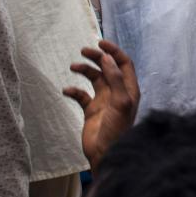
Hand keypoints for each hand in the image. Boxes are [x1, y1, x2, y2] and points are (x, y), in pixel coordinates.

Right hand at [63, 40, 139, 172]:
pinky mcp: (92, 110)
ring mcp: (104, 100)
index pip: (124, 63)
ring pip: (94, 78)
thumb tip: (107, 58)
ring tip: (73, 66)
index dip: (114, 51)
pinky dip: (74, 90)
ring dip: (85, 70)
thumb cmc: (117, 129)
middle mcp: (117, 92)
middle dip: (97, 57)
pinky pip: (81, 95)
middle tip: (84, 50)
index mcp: (128, 89)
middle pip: (108, 67)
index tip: (100, 43)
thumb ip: (115, 79)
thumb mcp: (120, 102)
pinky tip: (66, 91)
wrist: (106, 154)